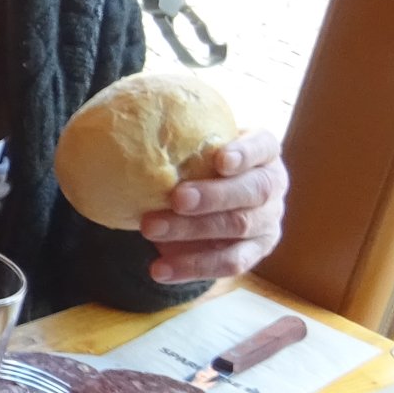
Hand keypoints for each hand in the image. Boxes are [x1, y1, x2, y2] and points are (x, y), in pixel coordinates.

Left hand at [141, 131, 288, 284]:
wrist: (212, 202)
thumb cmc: (197, 164)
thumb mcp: (194, 145)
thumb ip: (176, 137)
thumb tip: (120, 124)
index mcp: (263, 153)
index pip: (263, 146)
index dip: (245, 153)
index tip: (219, 159)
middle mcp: (273, 187)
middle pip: (254, 191)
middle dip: (214, 196)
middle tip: (176, 198)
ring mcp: (268, 222)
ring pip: (238, 228)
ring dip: (192, 231)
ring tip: (150, 230)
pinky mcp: (255, 252)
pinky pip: (229, 264)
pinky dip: (193, 267)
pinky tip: (159, 269)